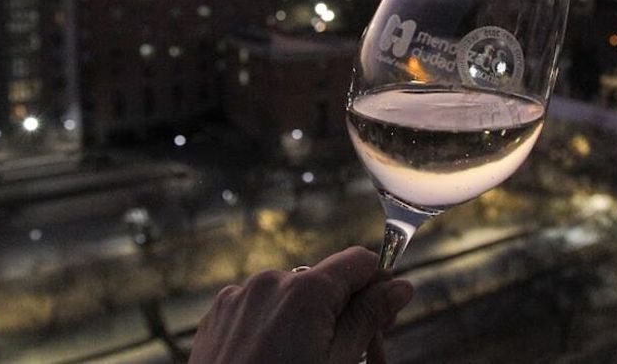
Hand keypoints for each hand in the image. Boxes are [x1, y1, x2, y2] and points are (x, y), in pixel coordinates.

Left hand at [189, 246, 413, 363]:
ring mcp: (238, 298)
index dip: (380, 286)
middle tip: (358, 355)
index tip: (386, 319)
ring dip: (310, 322)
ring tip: (311, 363)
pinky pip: (260, 309)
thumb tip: (399, 285)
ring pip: (292, 297)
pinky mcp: (217, 317)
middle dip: (346, 311)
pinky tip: (277, 363)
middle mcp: (268, 282)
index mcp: (303, 291)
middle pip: (326, 281)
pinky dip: (276, 328)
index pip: (359, 262)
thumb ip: (367, 320)